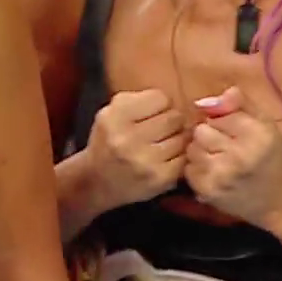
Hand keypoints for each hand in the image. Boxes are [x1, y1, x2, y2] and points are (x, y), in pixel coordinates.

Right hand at [83, 89, 188, 208]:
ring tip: (163, 144)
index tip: (153, 113)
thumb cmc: (108, 143)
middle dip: (172, 122)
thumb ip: (139, 100)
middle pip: (174, 117)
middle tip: (162, 129)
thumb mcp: (111, 113)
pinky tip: (166, 158)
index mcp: (114, 116)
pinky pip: (184, 158)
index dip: (160, 104)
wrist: (97, 182)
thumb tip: (177, 100)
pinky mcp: (160, 178)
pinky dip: (179, 157)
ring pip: (182, 138)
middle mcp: (127, 138)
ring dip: (177, 139)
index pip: (160, 98)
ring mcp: (145, 160)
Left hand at [184, 88, 281, 229]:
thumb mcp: (265, 124)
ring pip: (192, 149)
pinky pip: (188, 169)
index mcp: (257, 134)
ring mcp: (221, 175)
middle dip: (209, 135)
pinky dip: (198, 170)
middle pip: (201, 130)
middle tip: (224, 146)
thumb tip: (204, 100)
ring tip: (219, 159)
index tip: (234, 132)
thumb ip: (238, 104)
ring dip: (201, 152)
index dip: (222, 121)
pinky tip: (214, 174)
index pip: (218, 114)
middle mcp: (239, 155)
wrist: (278, 201)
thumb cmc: (270, 157)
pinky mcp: (208, 191)